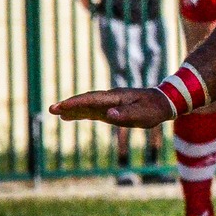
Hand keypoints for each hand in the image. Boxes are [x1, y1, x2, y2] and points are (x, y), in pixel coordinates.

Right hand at [51, 86, 173, 127]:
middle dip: (69, 105)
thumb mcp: (143, 114)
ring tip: (55, 113)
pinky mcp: (111, 109)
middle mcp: (111, 98)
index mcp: (116, 97)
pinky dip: (80, 113)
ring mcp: (110, 103)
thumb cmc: (154, 109)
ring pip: (87, 105)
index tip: (61, 106)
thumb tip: (108, 114)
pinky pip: (92, 110)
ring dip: (72, 109)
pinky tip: (70, 117)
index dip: (76, 103)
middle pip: (86, 101)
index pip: (92, 100)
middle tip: (51, 109)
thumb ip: (126, 114)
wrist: (164, 102)